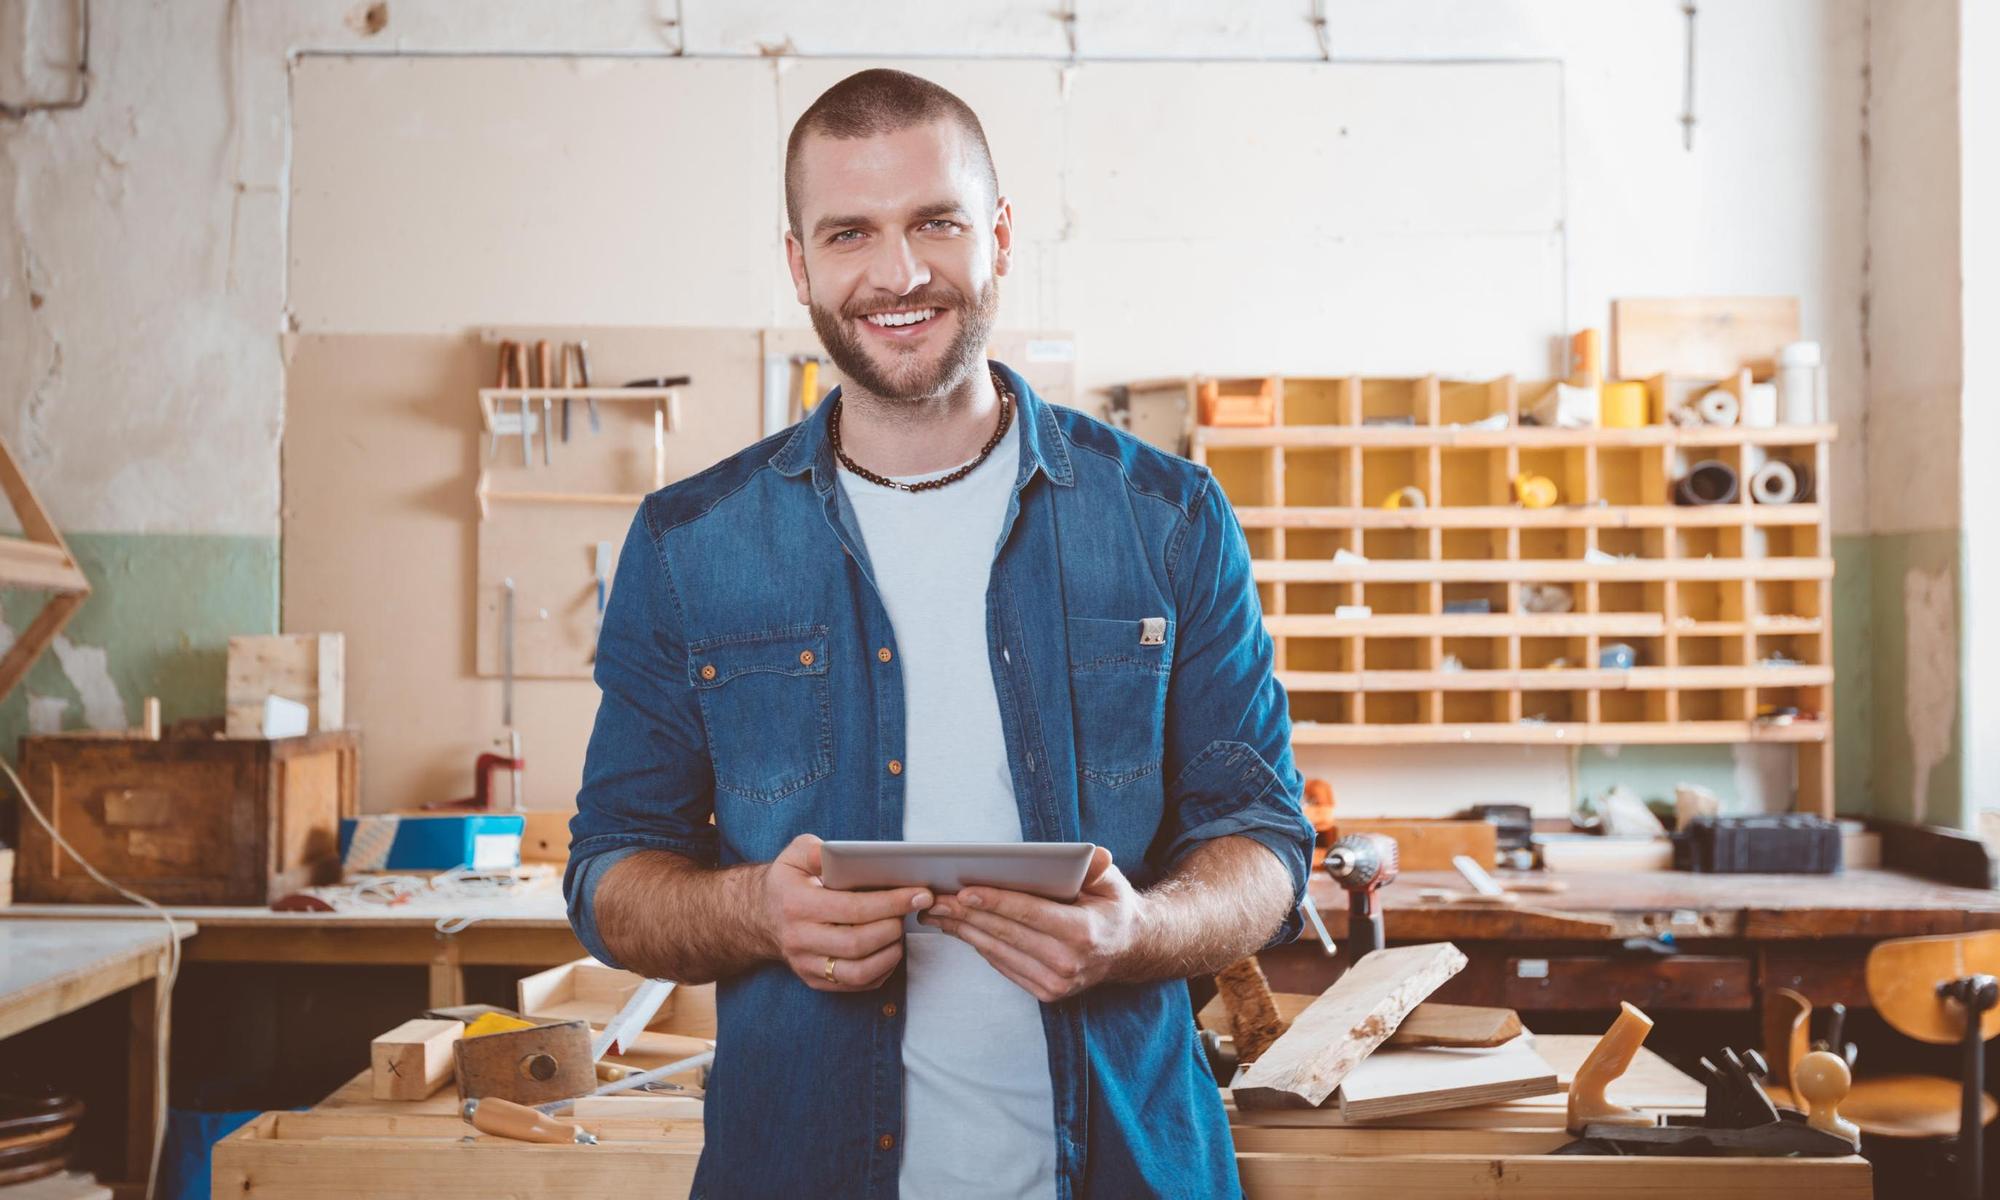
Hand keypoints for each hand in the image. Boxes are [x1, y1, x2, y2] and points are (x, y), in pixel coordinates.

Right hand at [757, 834, 932, 991]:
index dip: (891, 903)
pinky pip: (855, 985)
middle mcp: (799, 938)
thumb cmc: (788, 882)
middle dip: (893, 927)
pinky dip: (880, 971)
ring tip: (900, 932)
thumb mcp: (796, 855)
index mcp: (797, 904)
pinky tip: (888, 950)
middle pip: (858, 943)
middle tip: (912, 910)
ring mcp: (806, 964)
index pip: (852, 908)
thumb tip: (843, 853)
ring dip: (890, 954)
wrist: (759, 916)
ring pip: (858, 971)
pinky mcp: (814, 980)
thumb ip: (817, 851)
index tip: (918, 894)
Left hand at [919, 847, 1143, 1002]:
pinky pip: (1003, 965)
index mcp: (1083, 933)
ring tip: (937, 912)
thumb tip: (1093, 854)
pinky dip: (979, 945)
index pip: (1030, 914)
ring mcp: (1055, 983)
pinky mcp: (1045, 992)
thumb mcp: (1112, 883)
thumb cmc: (1112, 908)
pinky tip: (960, 928)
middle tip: (936, 898)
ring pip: (998, 952)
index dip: (995, 902)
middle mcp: (1068, 962)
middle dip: (967, 914)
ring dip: (964, 931)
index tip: (964, 891)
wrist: (1127, 951)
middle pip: (1006, 933)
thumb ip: (1099, 868)